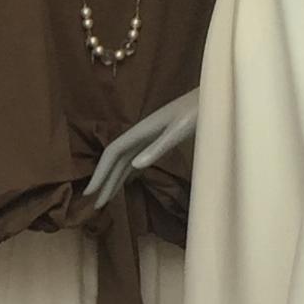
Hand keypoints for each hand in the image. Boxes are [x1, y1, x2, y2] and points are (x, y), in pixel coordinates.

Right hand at [85, 89, 198, 210]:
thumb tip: (133, 166)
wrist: (213, 98)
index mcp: (140, 131)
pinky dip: (128, 173)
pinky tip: (127, 182)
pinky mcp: (159, 140)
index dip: (99, 173)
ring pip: (125, 161)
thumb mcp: (179, 130)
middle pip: (115, 160)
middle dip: (104, 181)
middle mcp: (140, 134)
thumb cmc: (198, 111)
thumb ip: (158, 147)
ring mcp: (149, 137)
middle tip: (96, 205)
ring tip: (107, 199)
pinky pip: (136, 159)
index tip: (90, 193)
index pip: (112, 153)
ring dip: (114, 179)